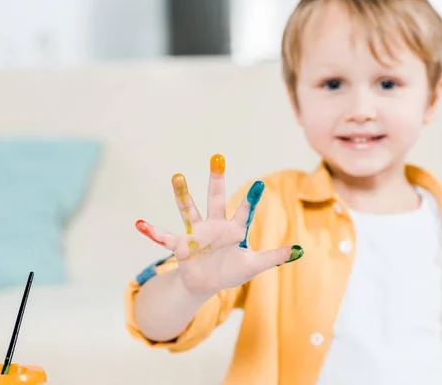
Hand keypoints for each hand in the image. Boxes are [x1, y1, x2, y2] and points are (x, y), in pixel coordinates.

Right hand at [135, 154, 303, 294]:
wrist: (206, 284)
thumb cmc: (231, 271)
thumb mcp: (255, 264)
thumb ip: (276, 256)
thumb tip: (302, 250)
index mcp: (233, 230)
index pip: (244, 212)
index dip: (251, 199)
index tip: (259, 183)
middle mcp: (213, 226)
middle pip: (215, 199)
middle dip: (216, 180)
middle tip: (217, 158)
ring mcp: (196, 234)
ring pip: (189, 210)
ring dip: (182, 194)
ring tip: (177, 175)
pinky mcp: (181, 246)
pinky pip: (165, 237)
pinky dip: (152, 231)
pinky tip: (139, 223)